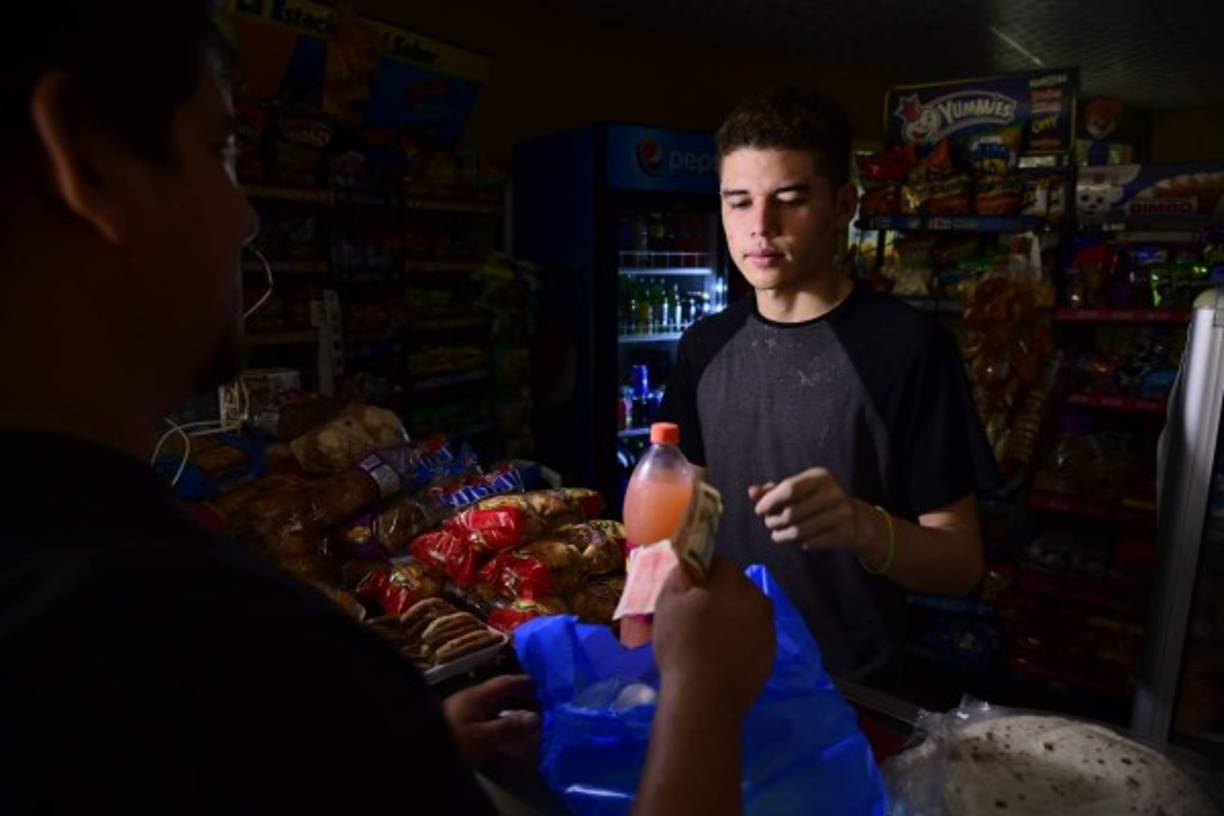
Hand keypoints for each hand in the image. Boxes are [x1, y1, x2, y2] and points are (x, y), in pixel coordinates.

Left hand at [442, 674, 539, 768]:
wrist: (419, 758)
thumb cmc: (453, 742)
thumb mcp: (483, 737)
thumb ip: (509, 727)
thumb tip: (536, 717)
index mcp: (476, 696)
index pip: (504, 682)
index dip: (524, 681)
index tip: (545, 683)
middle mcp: (471, 701)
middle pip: (502, 695)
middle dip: (523, 698)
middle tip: (546, 703)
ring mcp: (466, 716)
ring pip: (496, 710)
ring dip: (515, 713)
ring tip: (535, 719)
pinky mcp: (462, 731)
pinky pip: (490, 723)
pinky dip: (504, 725)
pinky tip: (513, 735)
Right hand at [652, 555, 774, 717]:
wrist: (704, 697)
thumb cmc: (682, 644)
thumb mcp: (667, 603)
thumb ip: (679, 576)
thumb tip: (688, 567)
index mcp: (733, 580)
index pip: (716, 563)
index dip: (699, 574)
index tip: (686, 592)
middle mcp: (757, 598)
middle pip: (735, 587)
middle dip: (718, 595)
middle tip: (695, 616)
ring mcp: (768, 628)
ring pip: (746, 612)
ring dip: (731, 618)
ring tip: (709, 640)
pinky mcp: (771, 654)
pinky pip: (752, 637)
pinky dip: (740, 641)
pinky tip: (722, 657)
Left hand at [750, 468, 869, 553]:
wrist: (853, 519)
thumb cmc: (814, 501)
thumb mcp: (796, 490)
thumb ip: (771, 490)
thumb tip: (752, 492)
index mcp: (820, 476)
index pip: (789, 488)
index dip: (770, 501)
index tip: (759, 510)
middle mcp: (833, 493)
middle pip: (791, 513)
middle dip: (773, 521)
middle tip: (770, 524)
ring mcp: (842, 513)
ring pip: (799, 531)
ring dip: (782, 535)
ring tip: (778, 534)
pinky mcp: (845, 532)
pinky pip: (811, 542)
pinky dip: (800, 543)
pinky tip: (800, 539)